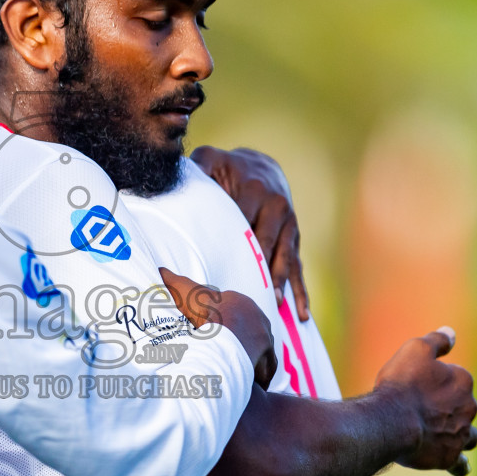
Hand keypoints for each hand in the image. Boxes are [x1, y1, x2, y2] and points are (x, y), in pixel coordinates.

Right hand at [160, 268, 277, 387]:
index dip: (225, 329)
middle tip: (225, 359)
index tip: (214, 341)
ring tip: (237, 373)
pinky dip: (259, 375)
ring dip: (251, 360)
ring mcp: (264, 331)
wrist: (215, 329)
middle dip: (240, 344)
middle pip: (249, 332)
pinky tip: (249, 383)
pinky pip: (266, 364)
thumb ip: (172, 280)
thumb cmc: (198, 311)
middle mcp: (256, 313)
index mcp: (239, 300)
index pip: (235, 316)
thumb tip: (160, 269)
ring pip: (259, 349)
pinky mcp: (267, 350)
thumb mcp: (184, 293)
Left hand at [190, 145, 309, 320]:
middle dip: (259, 269)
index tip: (222, 267)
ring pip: (285, 259)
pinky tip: (301, 315)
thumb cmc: (227, 168)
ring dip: (280, 282)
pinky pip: (298, 268)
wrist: (262, 167)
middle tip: (251, 293)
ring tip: (274, 304)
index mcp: (255, 191)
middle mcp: (277, 208)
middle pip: (267, 245)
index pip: (242, 223)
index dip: (232, 246)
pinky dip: (300, 292)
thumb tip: (175, 181)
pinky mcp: (294, 240)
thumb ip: (197, 169)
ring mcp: (290, 226)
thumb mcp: (210, 160)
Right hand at [374, 326, 476, 475]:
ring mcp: (461, 434)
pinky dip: (459, 464)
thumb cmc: (401, 384)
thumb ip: (436, 341)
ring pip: (469, 435)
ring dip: (461, 434)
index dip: (439, 380)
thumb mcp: (415, 350)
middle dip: (450, 407)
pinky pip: (460, 464)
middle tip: (424, 408)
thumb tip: (451, 333)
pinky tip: (457, 465)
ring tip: (446, 435)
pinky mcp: (450, 456)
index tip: (421, 383)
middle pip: (464, 406)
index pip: (458, 378)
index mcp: (463, 380)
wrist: (392, 421)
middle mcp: (469, 407)